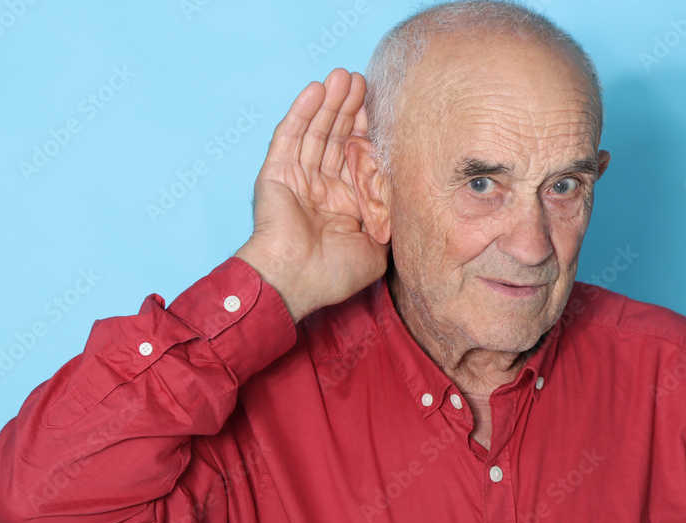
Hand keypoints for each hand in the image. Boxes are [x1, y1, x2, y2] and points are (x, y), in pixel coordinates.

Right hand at [234, 68, 388, 320]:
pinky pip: (289, 137)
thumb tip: (410, 203)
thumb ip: (391, 224)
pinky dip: (301, 113)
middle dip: (350, 109)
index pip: (360, 157)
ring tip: (343, 77)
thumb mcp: (377, 251)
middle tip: (363, 80)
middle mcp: (322, 188)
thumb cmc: (333, 274)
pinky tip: (316, 90)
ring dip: (330, 103)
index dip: (370, 132)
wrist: (294, 282)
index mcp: (345, 204)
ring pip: (316, 131)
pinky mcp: (275, 173)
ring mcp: (298, 179)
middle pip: (338, 138)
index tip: (384, 106)